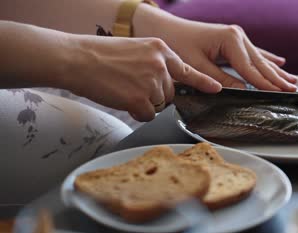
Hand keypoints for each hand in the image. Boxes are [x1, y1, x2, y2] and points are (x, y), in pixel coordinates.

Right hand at [63, 35, 220, 120]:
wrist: (77, 59)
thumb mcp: (136, 49)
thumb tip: (166, 82)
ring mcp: (152, 83)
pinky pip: (148, 115)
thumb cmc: (101, 55)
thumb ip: (155, 63)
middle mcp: (160, 65)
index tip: (217, 89)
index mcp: (160, 49)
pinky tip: (121, 98)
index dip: (203, 82)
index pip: (187, 70)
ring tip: (124, 89)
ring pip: (159, 105)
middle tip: (132, 85)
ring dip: (145, 103)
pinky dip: (135, 112)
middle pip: (170, 93)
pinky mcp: (141, 100)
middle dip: (155, 95)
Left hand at [134, 9, 297, 91]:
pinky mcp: (234, 41)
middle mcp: (237, 36)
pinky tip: (281, 62)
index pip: (251, 68)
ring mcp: (237, 37)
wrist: (165, 28)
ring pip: (261, 59)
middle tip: (293, 91)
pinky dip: (268, 59)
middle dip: (277, 79)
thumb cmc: (178, 44)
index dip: (265, 84)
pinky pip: (255, 53)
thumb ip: (220, 79)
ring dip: (277, 71)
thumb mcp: (197, 65)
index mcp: (230, 40)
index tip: (279, 94)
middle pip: (261, 63)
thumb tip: (241, 91)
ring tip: (294, 81)